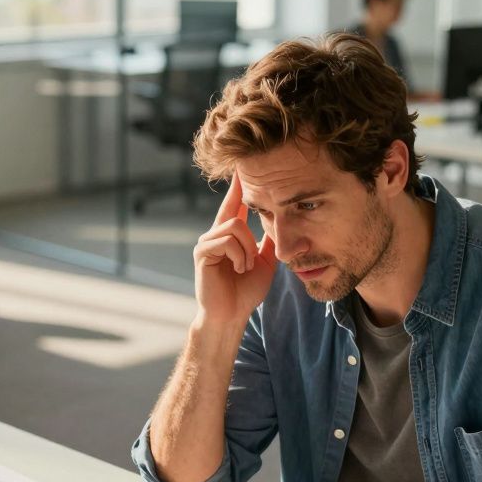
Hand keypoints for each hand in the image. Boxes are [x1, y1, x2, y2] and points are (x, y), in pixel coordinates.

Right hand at [193, 172, 277, 327]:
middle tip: (251, 264)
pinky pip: (227, 240)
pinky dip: (239, 256)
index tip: (243, 166)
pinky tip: (237, 270)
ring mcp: (207, 242)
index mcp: (229, 235)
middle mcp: (215, 234)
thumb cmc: (246, 291)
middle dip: (252, 237)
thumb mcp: (265, 261)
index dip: (239, 185)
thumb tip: (280, 221)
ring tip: (244, 268)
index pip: (234, 203)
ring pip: (235, 226)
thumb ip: (269, 240)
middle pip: (237, 212)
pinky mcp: (202, 252)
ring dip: (247, 250)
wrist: (232, 314)